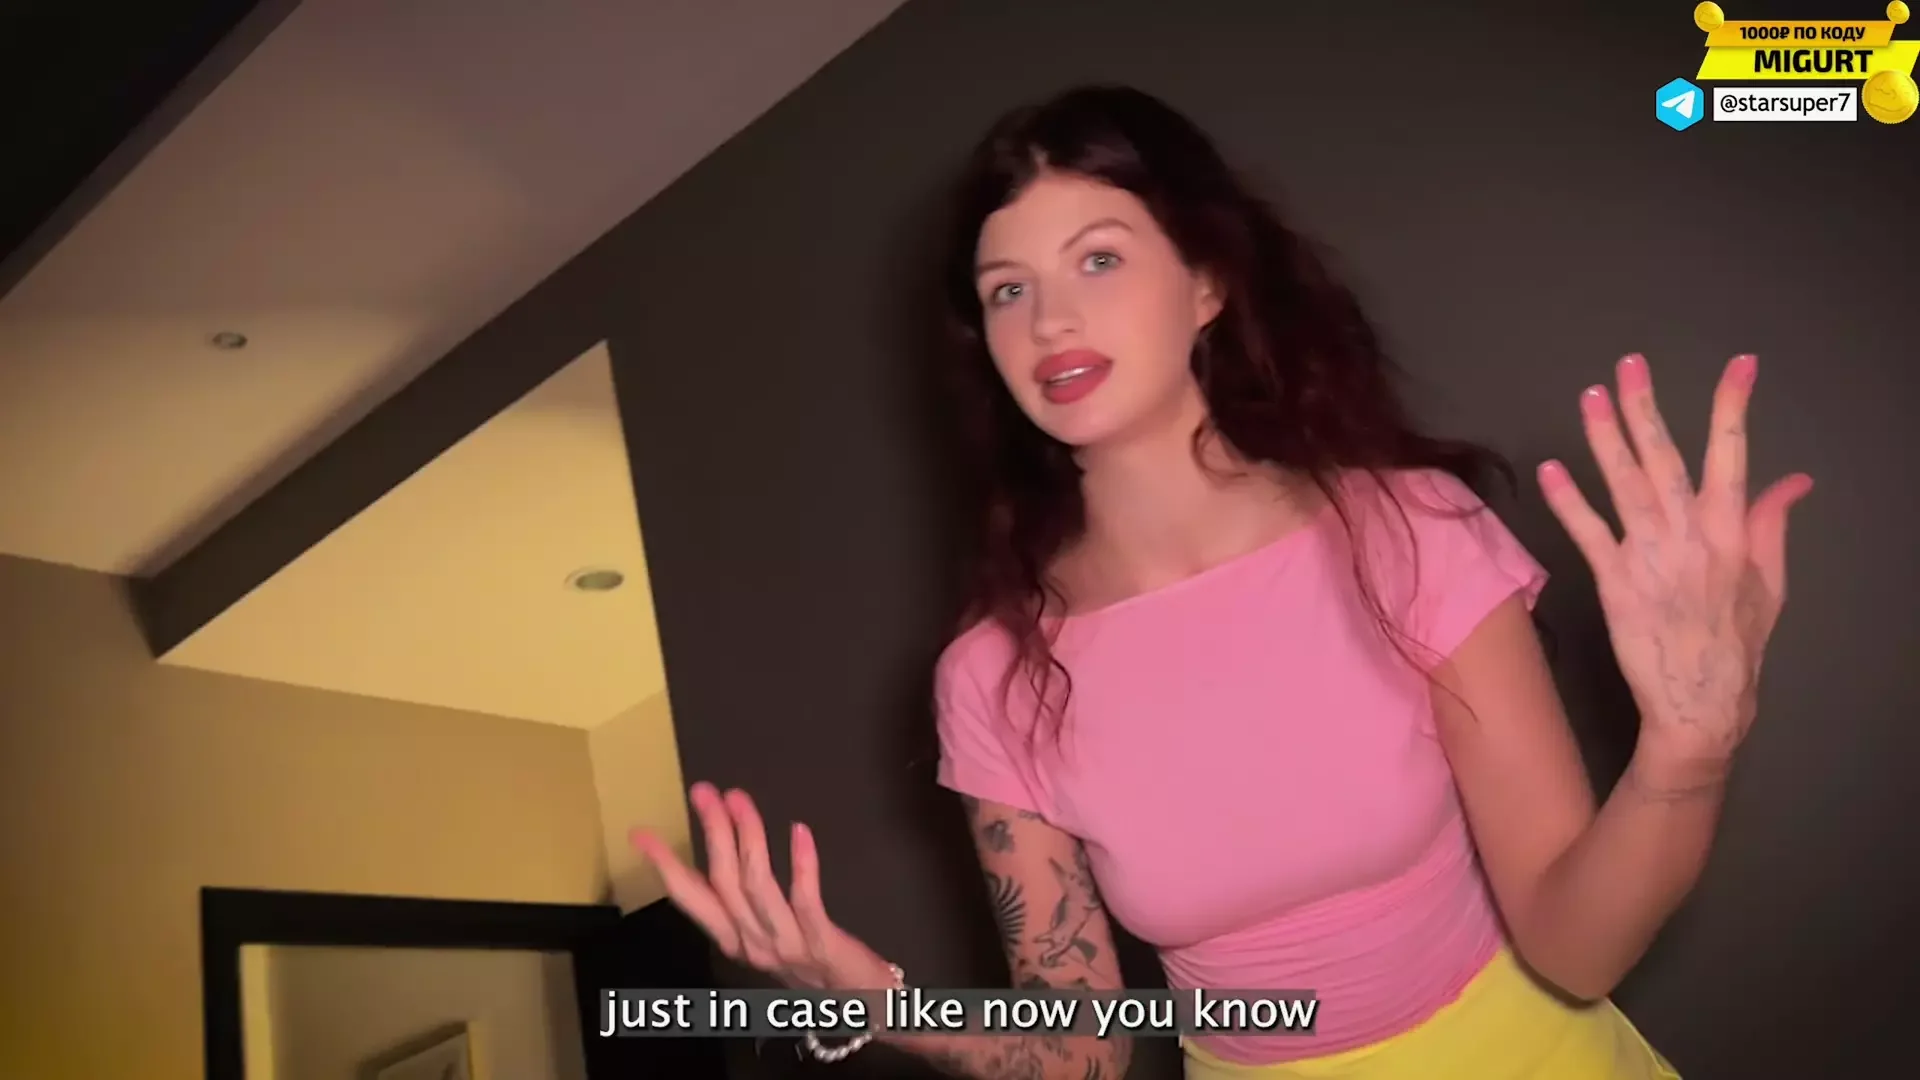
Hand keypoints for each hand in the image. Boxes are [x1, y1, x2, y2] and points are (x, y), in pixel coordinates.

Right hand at [629, 782, 895, 990]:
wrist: (862, 1006)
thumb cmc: (816, 966)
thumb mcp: (770, 935)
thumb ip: (746, 904)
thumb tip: (726, 851)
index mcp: (735, 940)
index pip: (691, 898)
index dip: (665, 865)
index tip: (641, 833)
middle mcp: (752, 943)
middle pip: (723, 882)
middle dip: (711, 833)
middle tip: (703, 791)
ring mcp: (785, 945)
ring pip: (756, 886)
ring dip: (746, 838)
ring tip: (738, 799)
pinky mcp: (820, 943)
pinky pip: (805, 901)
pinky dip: (801, 864)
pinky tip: (799, 830)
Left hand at [1537, 353, 1811, 780]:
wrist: (1701, 704)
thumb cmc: (1737, 645)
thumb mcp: (1770, 584)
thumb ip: (1772, 525)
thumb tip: (1793, 480)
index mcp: (1732, 532)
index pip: (1734, 454)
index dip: (1733, 406)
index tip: (1739, 365)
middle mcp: (1690, 537)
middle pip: (1665, 458)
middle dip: (1646, 407)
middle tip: (1629, 365)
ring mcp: (1649, 558)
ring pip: (1624, 485)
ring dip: (1604, 438)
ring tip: (1589, 396)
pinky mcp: (1614, 583)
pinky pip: (1587, 533)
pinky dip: (1568, 501)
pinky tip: (1551, 469)